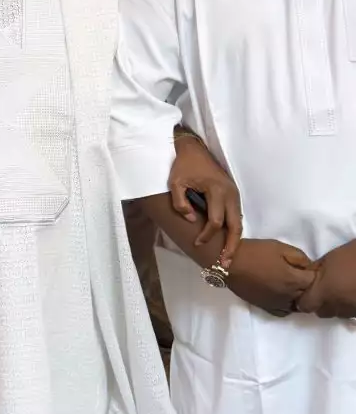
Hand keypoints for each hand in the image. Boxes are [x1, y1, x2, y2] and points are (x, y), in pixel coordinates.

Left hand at [169, 132, 242, 260]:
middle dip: (231, 246)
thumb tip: (193, 220)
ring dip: (234, 240)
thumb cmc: (183, 166)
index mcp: (216, 190)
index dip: (207, 235)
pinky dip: (233, 230)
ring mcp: (234, 194)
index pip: (216, 221)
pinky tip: (228, 242)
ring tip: (228, 258)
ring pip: (239, 222)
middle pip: (236, 226)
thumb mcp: (175, 183)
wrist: (194, 149)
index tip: (197, 243)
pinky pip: (236, 216)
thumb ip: (181, 203)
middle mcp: (230, 193)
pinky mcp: (233, 194)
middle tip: (225, 264)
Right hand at [227, 239, 316, 316]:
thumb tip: (310, 267)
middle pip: (309, 295)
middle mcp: (289, 295)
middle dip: (309, 285)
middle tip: (302, 275)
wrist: (229, 264)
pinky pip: (285, 311)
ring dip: (300, 296)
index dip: (315, 272)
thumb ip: (300, 257)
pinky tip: (284, 295)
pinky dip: (288, 304)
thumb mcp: (279, 247)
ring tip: (292, 285)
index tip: (310, 267)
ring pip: (299, 305)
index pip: (316, 281)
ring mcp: (278, 304)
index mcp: (294, 279)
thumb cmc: (254, 253)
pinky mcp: (267, 307)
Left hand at [297, 240, 355, 318]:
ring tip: (341, 292)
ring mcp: (352, 310)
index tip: (306, 293)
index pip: (305, 306)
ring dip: (336, 306)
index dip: (304, 300)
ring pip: (338, 314)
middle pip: (322, 312)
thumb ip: (314, 272)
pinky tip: (352, 294)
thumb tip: (304, 277)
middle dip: (320, 304)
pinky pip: (352, 313)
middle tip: (324, 291)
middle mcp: (337, 305)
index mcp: (324, 292)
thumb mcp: (327, 260)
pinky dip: (350, 306)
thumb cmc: (352, 256)